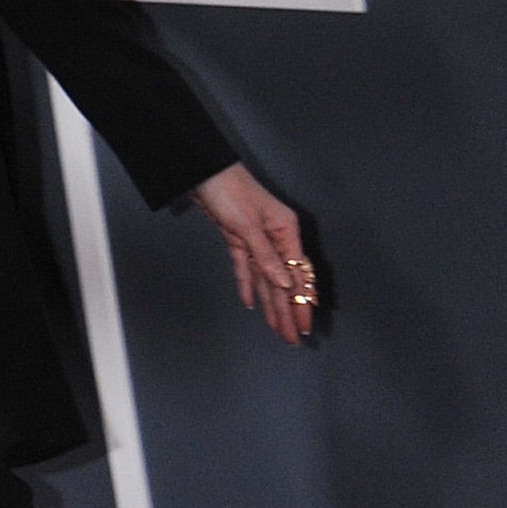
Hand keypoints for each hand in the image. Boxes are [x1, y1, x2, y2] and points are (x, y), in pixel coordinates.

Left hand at [193, 163, 315, 343]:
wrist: (202, 171)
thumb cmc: (230, 190)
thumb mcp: (248, 225)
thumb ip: (267, 256)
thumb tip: (286, 284)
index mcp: (285, 232)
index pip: (297, 274)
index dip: (301, 301)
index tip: (304, 324)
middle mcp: (274, 238)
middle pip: (283, 280)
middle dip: (287, 310)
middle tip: (292, 336)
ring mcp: (255, 239)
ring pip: (265, 278)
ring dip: (270, 303)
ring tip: (276, 328)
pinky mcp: (236, 238)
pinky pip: (245, 267)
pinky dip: (247, 284)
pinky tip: (251, 303)